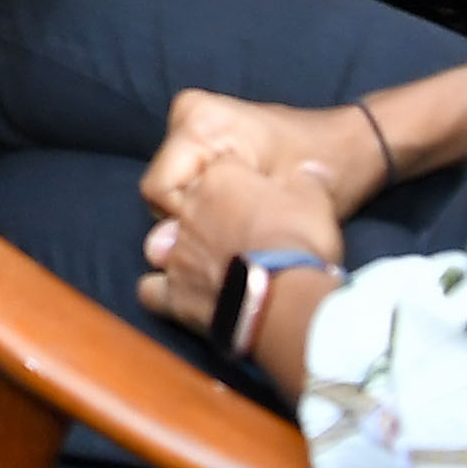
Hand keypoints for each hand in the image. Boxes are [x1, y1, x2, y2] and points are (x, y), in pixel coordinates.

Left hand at [136, 131, 343, 354]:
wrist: (285, 298)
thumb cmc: (299, 243)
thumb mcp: (315, 199)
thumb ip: (306, 182)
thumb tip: (309, 173)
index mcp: (220, 179)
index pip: (223, 170)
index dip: (242, 185)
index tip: (258, 200)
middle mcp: (190, 210)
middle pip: (191, 205)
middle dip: (209, 216)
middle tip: (238, 236)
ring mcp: (177, 253)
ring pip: (163, 244)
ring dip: (181, 252)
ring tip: (208, 265)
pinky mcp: (175, 294)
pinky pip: (151, 289)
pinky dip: (162, 291)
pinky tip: (182, 293)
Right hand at [141, 89, 377, 225]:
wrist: (356, 145)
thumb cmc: (325, 171)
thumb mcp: (273, 202)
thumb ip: (208, 225)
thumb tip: (154, 251)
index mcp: (200, 120)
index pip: (159, 190)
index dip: (192, 223)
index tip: (237, 228)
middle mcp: (188, 113)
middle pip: (164, 189)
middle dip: (198, 217)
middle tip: (247, 222)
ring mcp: (195, 118)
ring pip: (174, 188)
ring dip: (205, 210)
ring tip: (249, 215)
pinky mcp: (204, 131)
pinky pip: (187, 177)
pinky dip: (211, 198)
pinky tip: (244, 206)